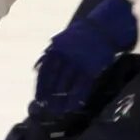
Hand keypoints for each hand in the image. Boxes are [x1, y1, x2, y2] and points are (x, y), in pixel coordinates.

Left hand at [31, 0, 139, 120]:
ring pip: (68, 84)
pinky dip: (77, 97)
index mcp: (57, 48)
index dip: (41, 86)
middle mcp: (66, 56)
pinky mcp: (92, 67)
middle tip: (47, 108)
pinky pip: (83, 85)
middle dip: (51, 96)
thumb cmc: (80, 35)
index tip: (39, 99)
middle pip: (56, 80)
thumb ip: (50, 53)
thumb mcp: (62, 40)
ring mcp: (79, 62)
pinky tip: (73, 106)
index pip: (45, 71)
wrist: (102, 27)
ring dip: (63, 99)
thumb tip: (36, 68)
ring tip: (59, 111)